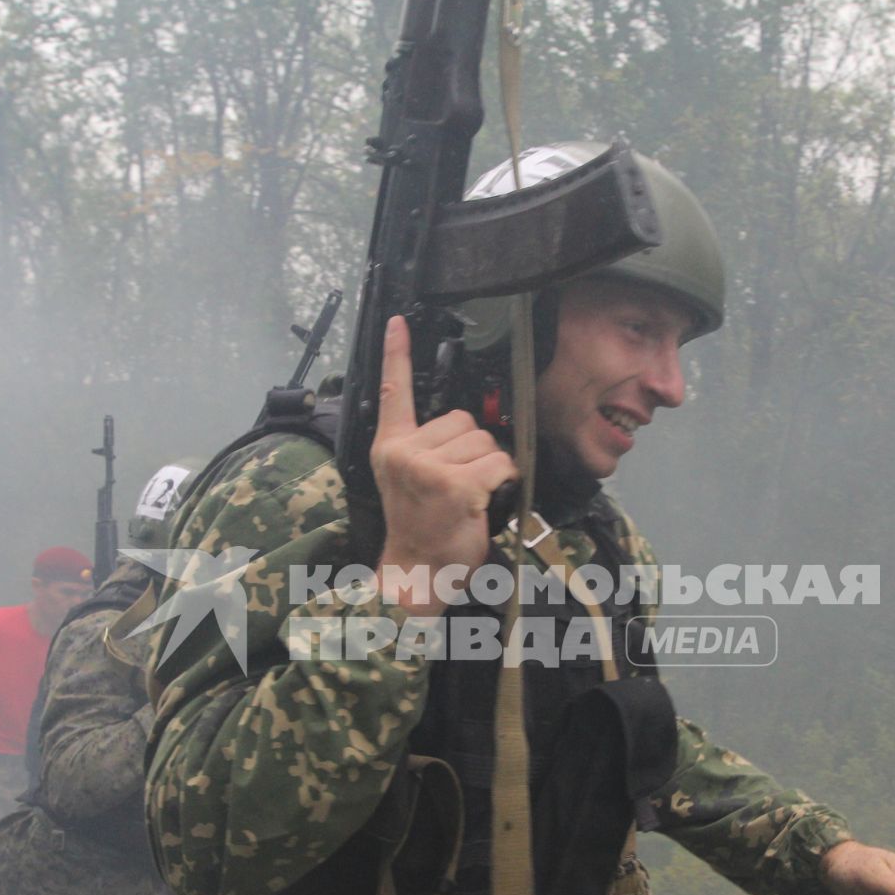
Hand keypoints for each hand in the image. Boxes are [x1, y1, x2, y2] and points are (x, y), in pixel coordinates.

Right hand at [371, 316, 515, 613]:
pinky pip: (499, 462)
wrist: (416, 573)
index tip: (396, 321)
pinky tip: (483, 500)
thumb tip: (467, 429)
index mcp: (390, 446)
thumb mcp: (410, 481)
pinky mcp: (455, 484)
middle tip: (458, 484)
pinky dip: (503, 479)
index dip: (396, 354)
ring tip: (468, 496)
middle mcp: (404, 451)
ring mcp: (428, 467)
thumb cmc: (422, 529)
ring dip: (488, 466)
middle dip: (472, 448)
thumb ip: (427, 448)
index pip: (393, 391)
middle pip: (462, 420)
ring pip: (484, 441)